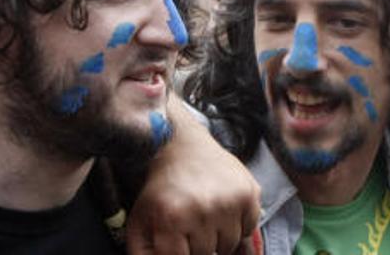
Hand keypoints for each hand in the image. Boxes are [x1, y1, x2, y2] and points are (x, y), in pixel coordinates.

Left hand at [126, 101, 260, 254]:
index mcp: (173, 218)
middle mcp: (204, 209)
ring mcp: (230, 201)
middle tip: (189, 225)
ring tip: (204, 218)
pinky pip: (250, 229)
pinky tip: (222, 211)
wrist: (183, 146)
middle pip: (207, 254)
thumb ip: (144, 254)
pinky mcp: (249, 193)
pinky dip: (238, 226)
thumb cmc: (161, 190)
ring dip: (219, 239)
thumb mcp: (139, 222)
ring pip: (230, 245)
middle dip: (197, 246)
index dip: (179, 252)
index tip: (177, 239)